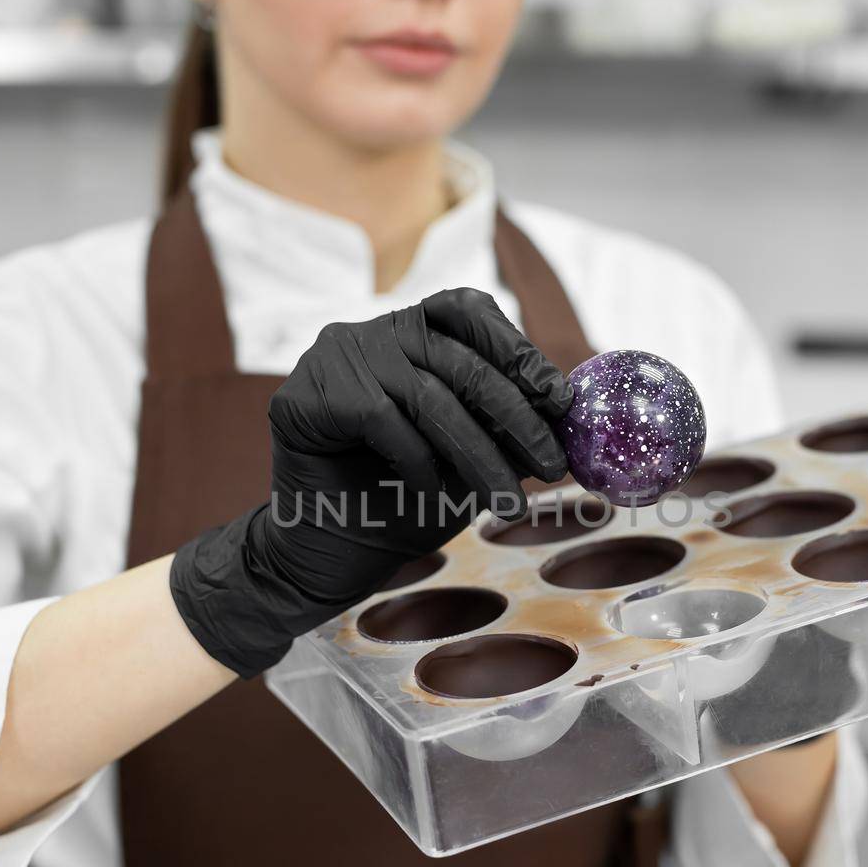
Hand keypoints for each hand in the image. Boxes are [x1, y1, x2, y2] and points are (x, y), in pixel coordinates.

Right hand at [170, 288, 572, 676]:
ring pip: (426, 397)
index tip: (559, 400)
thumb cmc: (400, 503)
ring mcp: (331, 358)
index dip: (518, 350)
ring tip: (508, 503)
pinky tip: (429, 496)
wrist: (329, 554)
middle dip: (514, 417)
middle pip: (457, 361)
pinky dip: (416, 463)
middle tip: (550, 466)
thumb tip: (564, 415)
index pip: (469, 312)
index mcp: (407, 331)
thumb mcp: (467, 458)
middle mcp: (368, 332)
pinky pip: (381, 419)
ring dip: (477, 455)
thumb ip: (501, 426)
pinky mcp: (302, 395)